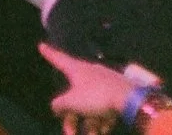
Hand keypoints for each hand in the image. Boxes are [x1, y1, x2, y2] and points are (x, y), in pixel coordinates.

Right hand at [39, 43, 171, 134]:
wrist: (130, 100)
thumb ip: (59, 104)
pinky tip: (103, 130)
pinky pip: (103, 109)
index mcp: (77, 69)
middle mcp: (90, 73)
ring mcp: (104, 84)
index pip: (59, 59)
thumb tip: (56, 106)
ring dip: (88, 124)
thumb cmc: (96, 96)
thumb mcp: (72, 102)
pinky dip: (101, 121)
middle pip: (74, 96)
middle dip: (71, 117)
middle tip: (69, 133)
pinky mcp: (116, 94)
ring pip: (89, 106)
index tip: (41, 45)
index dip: (49, 54)